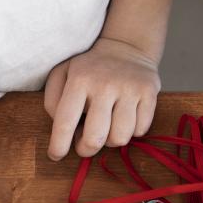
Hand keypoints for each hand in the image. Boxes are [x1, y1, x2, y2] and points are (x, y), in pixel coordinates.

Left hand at [44, 37, 159, 159]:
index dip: (58, 145)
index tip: (55, 155)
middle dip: (87, 149)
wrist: (126, 47)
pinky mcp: (149, 93)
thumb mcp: (62, 75)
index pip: (65, 122)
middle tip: (85, 145)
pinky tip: (125, 118)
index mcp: (79, 79)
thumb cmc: (89, 69)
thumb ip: (53, 102)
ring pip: (120, 138)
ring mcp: (130, 88)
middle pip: (95, 138)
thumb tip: (65, 132)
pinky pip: (140, 130)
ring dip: (111, 140)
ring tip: (107, 127)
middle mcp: (105, 84)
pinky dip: (132, 131)